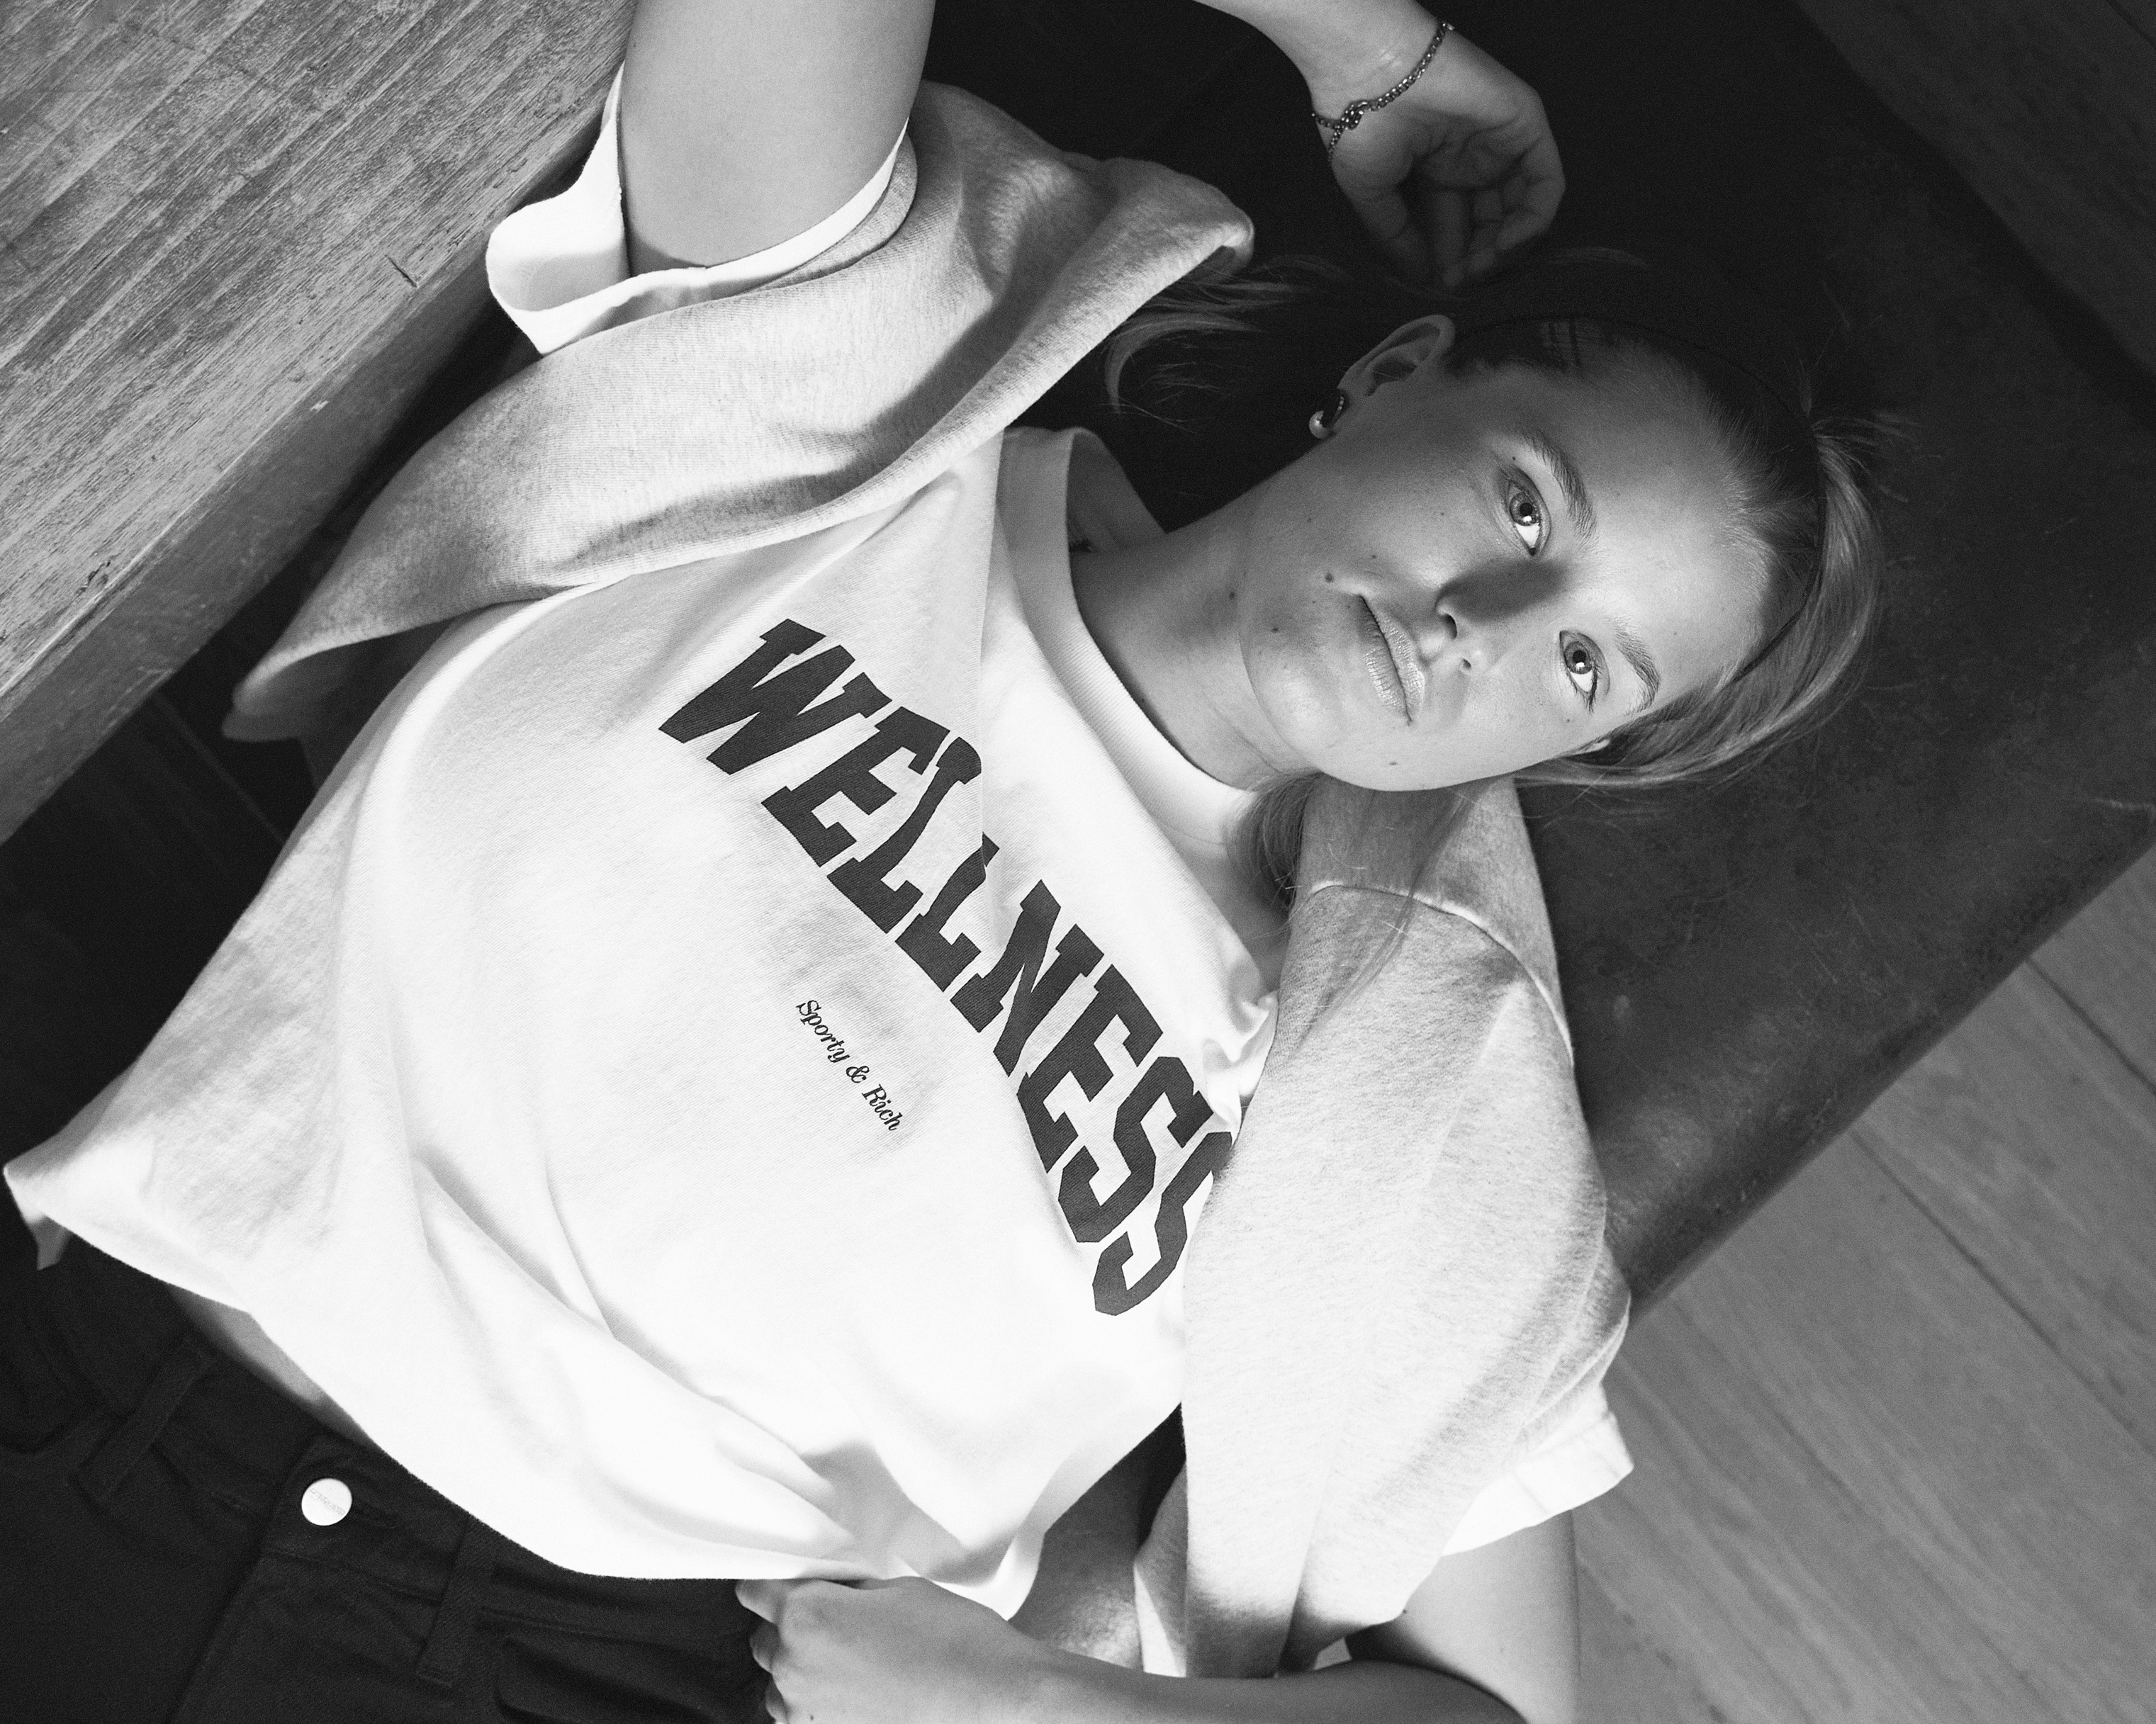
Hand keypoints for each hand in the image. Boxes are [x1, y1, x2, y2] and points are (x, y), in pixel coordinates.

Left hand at [737, 1575, 1056, 1723]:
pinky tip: (858, 1691)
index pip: (756, 1591)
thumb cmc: (953, 1640)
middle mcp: (794, 1667)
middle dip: (790, 1626)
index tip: (783, 1583)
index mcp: (807, 1616)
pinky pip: (802, 1715)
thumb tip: (831, 1594)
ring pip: (780, 1683)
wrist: (992, 1699)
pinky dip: (819, 1703)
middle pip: (763, 1639)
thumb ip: (848, 1592)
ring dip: (801, 1669)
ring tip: (851, 1661)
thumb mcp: (896, 1590)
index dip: (772, 1583)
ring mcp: (806, 1713)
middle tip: (834, 1620)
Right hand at [1306, 21, 1563, 288]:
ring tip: (1483, 266)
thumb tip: (1423, 278)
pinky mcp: (1525, 125)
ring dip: (1508, 246)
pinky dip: (1535, 218)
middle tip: (1464, 281)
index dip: (1454, 260)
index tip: (1442, 285)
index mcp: (1439, 171)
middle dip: (1481, 258)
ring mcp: (1502, 142)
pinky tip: (1507, 243)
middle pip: (1493, 222)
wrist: (1370, 72)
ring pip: (1524, 207)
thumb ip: (1399, 237)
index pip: (1459, 226)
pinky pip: (1546, 181)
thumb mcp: (1373, 196)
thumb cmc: (1360, 126)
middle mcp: (1475, 158)